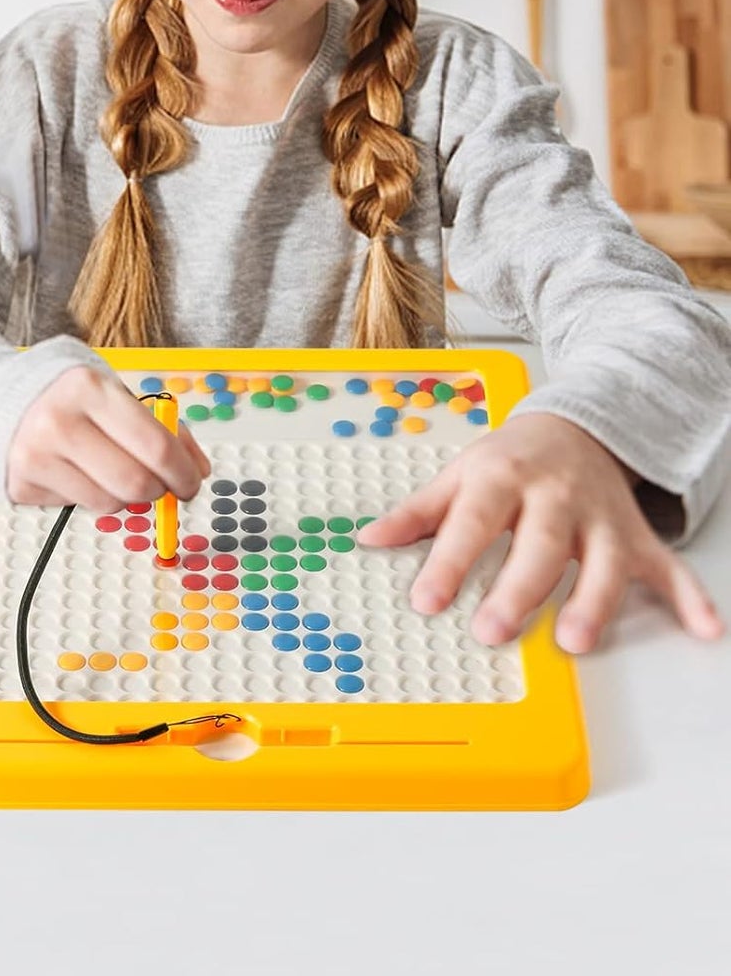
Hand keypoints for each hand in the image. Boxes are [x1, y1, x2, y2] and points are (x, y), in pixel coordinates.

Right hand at [6, 366, 208, 515]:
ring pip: (110, 504)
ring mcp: (37, 456)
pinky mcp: (22, 484)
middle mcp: (59, 422)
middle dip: (158, 492)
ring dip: (123, 497)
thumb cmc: (66, 397)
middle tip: (160, 487)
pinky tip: (76, 472)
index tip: (191, 482)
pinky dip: (89, 496)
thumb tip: (196, 469)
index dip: (183, 473)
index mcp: (89, 388)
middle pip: (135, 483)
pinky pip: (79, 508)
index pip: (155, 446)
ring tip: (109, 471)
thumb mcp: (113, 394)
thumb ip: (159, 427)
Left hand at [358, 411, 723, 651]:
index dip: (448, 562)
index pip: (471, 523)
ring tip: (576, 641)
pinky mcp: (635, 534)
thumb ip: (417, 512)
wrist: (574, 425)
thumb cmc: (509, 458)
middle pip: (537, 546)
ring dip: (593, 601)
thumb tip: (368, 539)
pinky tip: (704, 626)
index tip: (426, 600)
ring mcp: (600, 516)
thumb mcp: (458, 474)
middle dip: (517, 590)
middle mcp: (554, 495)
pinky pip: (667, 566)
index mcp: (502, 477)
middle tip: (491, 631)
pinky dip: (689, 596)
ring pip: (601, 560)